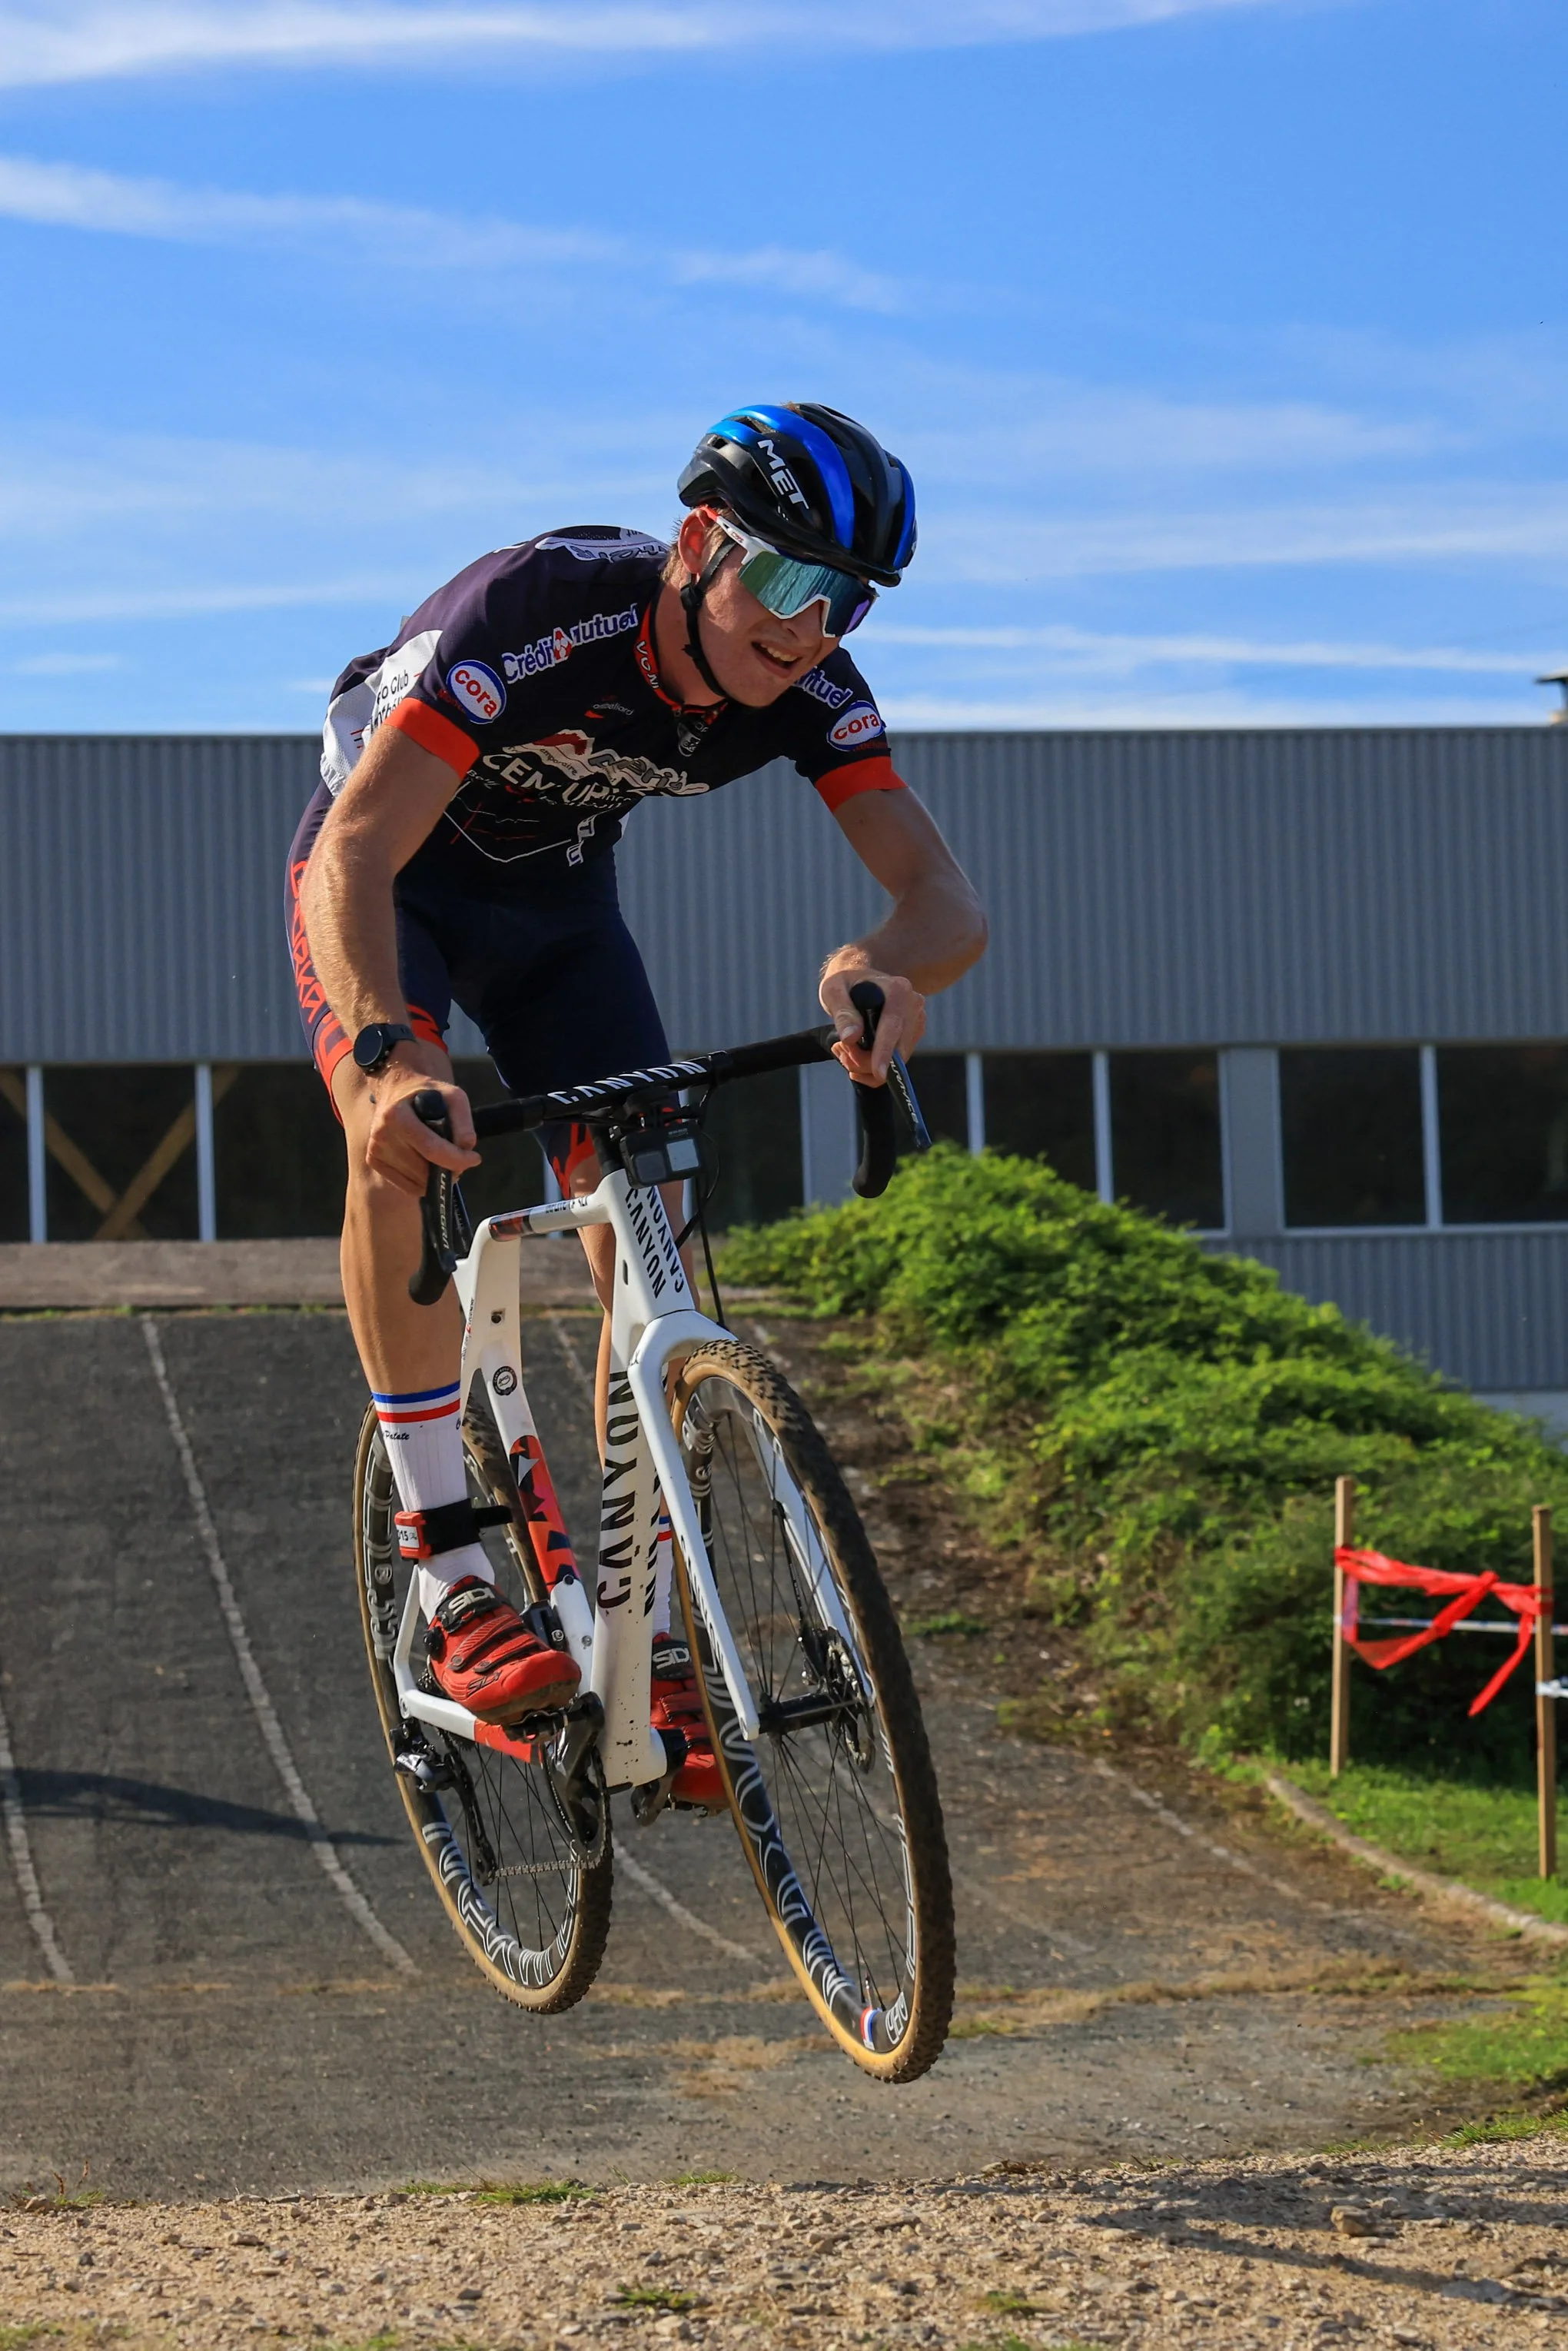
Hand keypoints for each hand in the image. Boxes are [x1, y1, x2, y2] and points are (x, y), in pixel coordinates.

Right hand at [358, 1047, 480, 1196]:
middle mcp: (381, 1134)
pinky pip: (406, 1186)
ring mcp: (375, 1149)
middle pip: (424, 1169)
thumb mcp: (452, 1096)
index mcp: (397, 1115)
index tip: (474, 1159)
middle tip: (460, 1162)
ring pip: (416, 1181)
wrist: (395, 1090)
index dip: (456, 1159)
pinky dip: (423, 1182)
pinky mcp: (373, 1160)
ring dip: (436, 1178)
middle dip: (449, 1170)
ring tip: (443, 1160)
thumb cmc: (426, 1094)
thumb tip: (466, 1148)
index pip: (431, 1148)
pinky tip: (428, 1166)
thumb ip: (463, 1121)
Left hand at [820, 966, 925, 1084]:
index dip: (884, 1052)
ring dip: (866, 1063)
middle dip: (864, 1060)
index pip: (892, 1027)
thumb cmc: (846, 981)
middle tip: (839, 1050)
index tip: (879, 1073)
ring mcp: (917, 1021)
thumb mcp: (833, 989)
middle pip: (895, 1050)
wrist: (861, 974)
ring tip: (845, 1047)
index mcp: (897, 990)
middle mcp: (913, 1005)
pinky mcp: (914, 1034)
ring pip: (896, 1061)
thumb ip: (842, 1013)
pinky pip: (896, 1063)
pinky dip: (874, 1064)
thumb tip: (851, 1038)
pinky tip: (857, 1050)